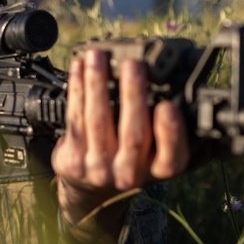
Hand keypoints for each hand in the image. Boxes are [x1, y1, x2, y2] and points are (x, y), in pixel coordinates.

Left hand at [51, 49, 189, 233]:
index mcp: (158, 170)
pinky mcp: (73, 159)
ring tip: (98, 57)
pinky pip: (75, 118)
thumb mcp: (153, 150)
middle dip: (133, 95)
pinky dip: (77, 89)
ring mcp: (99, 168)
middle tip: (133, 65)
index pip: (171, 158)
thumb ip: (162, 126)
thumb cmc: (128, 157)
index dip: (171, 133)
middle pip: (133, 135)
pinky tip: (80, 68)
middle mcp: (129, 173)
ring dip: (97, 84)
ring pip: (98, 121)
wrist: (89, 186)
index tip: (168, 107)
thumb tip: (165, 78)